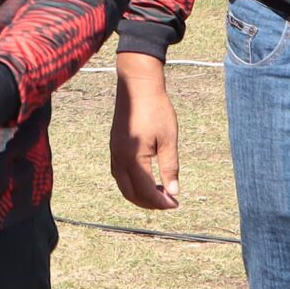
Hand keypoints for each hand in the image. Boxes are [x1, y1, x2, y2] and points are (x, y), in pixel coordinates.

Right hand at [110, 53, 180, 210]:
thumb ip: (170, 167)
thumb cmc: (156, 109)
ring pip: (122, 184)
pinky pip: (119, 173)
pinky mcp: (114, 145)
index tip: (175, 203)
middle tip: (167, 202)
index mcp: (133, 157)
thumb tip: (174, 192)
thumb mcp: (168, 139)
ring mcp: (114, 151)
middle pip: (130, 193)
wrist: (138, 85)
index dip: (161, 201)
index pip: (145, 191)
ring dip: (138, 194)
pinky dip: (130, 183)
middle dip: (149, 203)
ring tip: (157, 193)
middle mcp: (119, 157)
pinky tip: (144, 179)